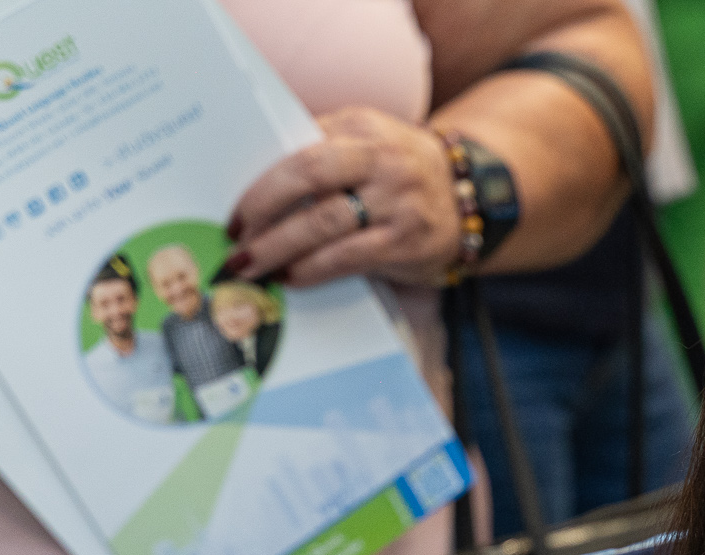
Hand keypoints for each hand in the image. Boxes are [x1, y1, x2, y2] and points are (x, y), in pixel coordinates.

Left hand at [225, 106, 462, 287]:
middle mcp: (381, 159)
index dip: (259, 182)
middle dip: (261, 209)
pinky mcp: (405, 241)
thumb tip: (253, 188)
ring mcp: (396, 200)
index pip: (298, 148)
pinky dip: (312, 270)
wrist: (471, 197)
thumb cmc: (400, 175)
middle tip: (235, 239)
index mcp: (361, 127)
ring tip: (250, 267)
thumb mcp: (366, 147)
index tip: (233, 210)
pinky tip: (291, 278)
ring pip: (322, 222)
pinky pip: (347, 257)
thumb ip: (320, 156)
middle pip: (306, 175)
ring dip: (278, 247)